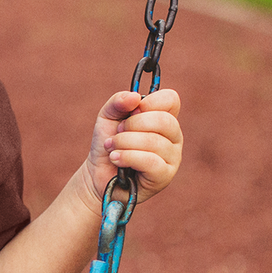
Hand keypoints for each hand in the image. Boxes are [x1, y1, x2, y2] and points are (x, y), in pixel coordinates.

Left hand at [84, 89, 182, 206]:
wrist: (97, 174)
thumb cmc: (109, 144)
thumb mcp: (108, 117)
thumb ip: (118, 102)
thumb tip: (135, 97)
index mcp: (165, 118)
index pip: (171, 99)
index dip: (149, 102)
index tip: (131, 112)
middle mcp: (174, 136)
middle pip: (164, 120)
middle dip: (132, 125)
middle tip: (117, 132)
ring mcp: (173, 157)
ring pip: (153, 142)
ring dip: (124, 142)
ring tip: (111, 148)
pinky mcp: (164, 176)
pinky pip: (150, 161)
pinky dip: (127, 157)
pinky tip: (115, 158)